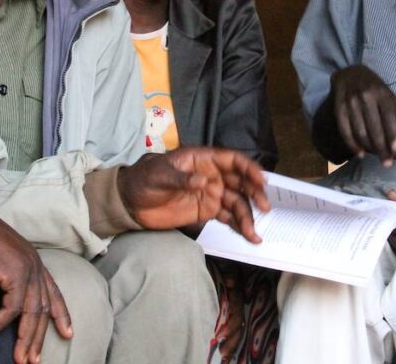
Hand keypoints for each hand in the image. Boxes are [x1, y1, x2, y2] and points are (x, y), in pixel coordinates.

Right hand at [0, 190, 71, 363]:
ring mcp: (28, 268)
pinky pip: (11, 308)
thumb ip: (5, 281)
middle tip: (34, 360)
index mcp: (34, 262)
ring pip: (32, 312)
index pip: (54, 292)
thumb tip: (3, 303)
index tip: (68, 333)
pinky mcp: (15, 274)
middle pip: (44, 308)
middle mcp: (35, 265)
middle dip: (39, 337)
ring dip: (25, 339)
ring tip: (20, 359)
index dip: (62, 314)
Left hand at [118, 148, 270, 242]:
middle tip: (264, 207)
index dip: (249, 168)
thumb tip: (204, 181)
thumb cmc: (144, 180)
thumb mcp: (159, 175)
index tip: (261, 180)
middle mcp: (212, 175)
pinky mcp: (207, 211)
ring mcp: (211, 193)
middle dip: (255, 193)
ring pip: (237, 202)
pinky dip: (239, 225)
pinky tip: (248, 235)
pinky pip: (228, 216)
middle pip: (241, 182)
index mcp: (203, 159)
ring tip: (255, 233)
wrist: (130, 202)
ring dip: (248, 215)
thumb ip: (181, 178)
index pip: (232, 160)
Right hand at [331, 65, 395, 165]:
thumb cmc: (374, 87)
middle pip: (374, 127)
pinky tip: (360, 154)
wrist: (349, 72)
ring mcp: (350, 102)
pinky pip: (345, 129)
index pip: (389, 116)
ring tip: (377, 157)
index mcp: (381, 92)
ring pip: (360, 130)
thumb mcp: (389, 95)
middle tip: (387, 162)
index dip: (393, 134)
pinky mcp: (338, 107)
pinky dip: (352, 144)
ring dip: (369, 148)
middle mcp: (365, 96)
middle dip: (382, 147)